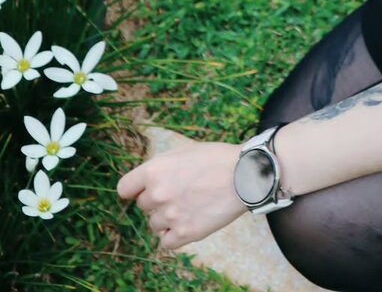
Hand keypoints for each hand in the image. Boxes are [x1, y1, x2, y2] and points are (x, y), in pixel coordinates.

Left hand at [117, 137, 244, 250]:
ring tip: (188, 206)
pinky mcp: (185, 233)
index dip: (134, 189)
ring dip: (166, 218)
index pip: (124, 188)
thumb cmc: (216, 158)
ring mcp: (170, 216)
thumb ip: (161, 166)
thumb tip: (146, 180)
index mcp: (154, 170)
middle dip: (156, 200)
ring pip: (154, 224)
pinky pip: (166, 242)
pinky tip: (187, 223)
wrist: (244, 174)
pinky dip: (174, 235)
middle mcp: (157, 194)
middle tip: (179, 192)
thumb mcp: (184, 151)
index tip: (142, 190)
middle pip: (143, 205)